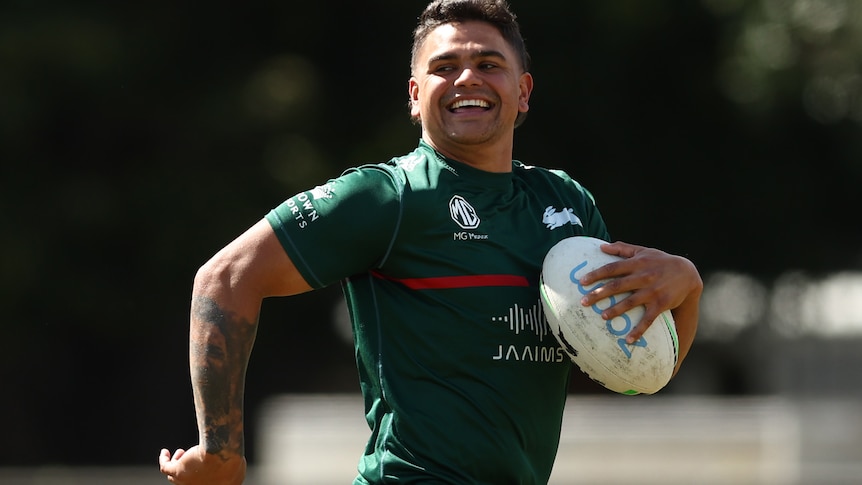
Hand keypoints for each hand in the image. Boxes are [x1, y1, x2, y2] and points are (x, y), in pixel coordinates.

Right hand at [159, 445, 246, 484]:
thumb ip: (231, 473)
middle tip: (192, 459)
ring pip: (174, 476)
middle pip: (187, 482)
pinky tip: (165, 452)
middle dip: (189, 471)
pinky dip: (164, 460)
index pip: (201, 483)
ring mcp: (185, 481)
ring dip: (176, 465)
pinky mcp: (177, 471)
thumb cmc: (232, 460)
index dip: (201, 476)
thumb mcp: (237, 469)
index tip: (204, 467)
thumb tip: (231, 468)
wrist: (221, 454)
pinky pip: (165, 468)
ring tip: (181, 453)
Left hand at [578, 241, 701, 344]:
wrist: (687, 273)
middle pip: (617, 286)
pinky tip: (628, 340)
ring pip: (631, 302)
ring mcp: (652, 291)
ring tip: (603, 316)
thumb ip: (622, 248)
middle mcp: (643, 277)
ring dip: (616, 310)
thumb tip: (601, 246)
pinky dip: (639, 330)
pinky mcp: (661, 304)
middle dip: (599, 294)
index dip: (596, 275)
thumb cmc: (661, 261)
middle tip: (583, 302)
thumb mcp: (643, 251)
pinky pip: (648, 319)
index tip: (582, 282)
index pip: (612, 268)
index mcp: (636, 263)